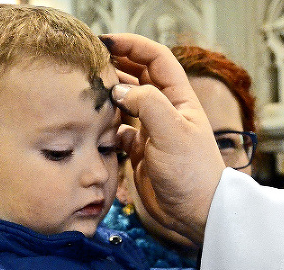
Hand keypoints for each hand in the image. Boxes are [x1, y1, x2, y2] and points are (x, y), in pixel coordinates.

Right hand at [103, 33, 224, 244]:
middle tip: (90, 61)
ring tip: (88, 89)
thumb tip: (121, 89)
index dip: (133, 45)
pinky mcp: (140, 154)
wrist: (195, 214)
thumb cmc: (193, 174)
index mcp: (179, 99)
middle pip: (138, 77)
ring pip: (126, 103)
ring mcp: (152, 132)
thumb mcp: (172, 132)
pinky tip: (95, 125)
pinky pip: (118, 132)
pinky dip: (106, 126)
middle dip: (116, 64)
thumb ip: (147, 104)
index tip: (106, 41)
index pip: (156, 59)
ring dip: (109, 94)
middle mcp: (165, 112)